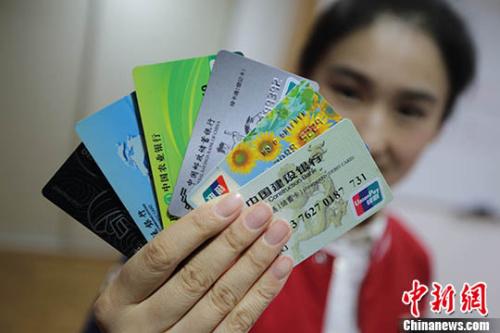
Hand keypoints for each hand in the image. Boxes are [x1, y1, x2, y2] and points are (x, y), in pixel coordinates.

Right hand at [94, 193, 292, 332]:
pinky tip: (280, 267)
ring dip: (255, 263)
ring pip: (222, 301)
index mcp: (118, 299)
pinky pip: (239, 324)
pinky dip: (263, 293)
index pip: (160, 256)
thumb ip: (163, 253)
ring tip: (278, 233)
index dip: (197, 227)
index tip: (230, 202)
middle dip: (234, 241)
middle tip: (262, 212)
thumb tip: (217, 213)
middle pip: (196, 278)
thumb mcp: (133, 279)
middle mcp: (141, 326)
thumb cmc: (139, 301)